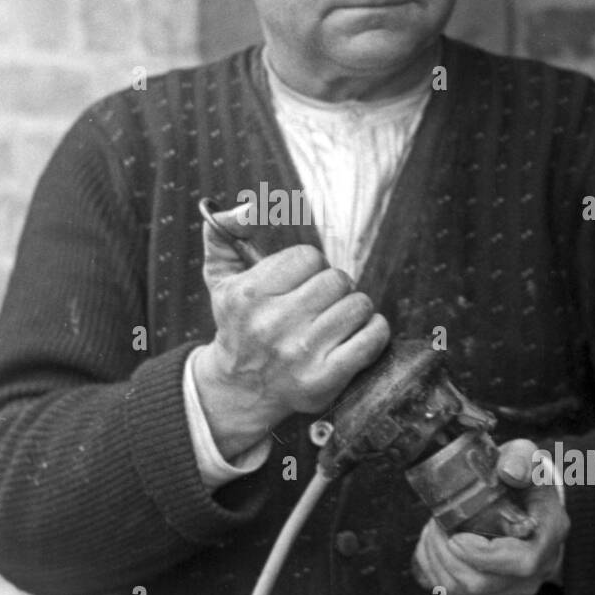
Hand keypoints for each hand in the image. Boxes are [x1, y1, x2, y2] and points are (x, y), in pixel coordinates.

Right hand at [193, 203, 390, 459]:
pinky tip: (353, 335)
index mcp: (248, 295)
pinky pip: (373, 336)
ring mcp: (300, 354)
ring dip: (352, 309)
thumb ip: (225, 231)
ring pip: (358, 305)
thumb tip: (251, 206)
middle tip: (318, 303)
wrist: (240, 388)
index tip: (297, 283)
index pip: (309, 257)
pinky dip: (372, 331)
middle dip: (332, 288)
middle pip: (337, 279)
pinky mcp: (324, 379)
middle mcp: (271, 325)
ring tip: (332, 321)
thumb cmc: (238, 323)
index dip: (308, 267)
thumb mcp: (221, 276)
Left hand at [412, 439, 568, 594]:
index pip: (522, 562)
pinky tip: (433, 546)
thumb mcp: (526, 457)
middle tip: (435, 523)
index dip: (483, 555)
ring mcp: (514, 590)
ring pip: (463, 592)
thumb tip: (510, 472)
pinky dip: (433, 570)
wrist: (525, 503)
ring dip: (436, 560)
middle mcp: (537, 571)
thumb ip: (521, 458)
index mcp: (549, 534)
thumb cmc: (523, 480)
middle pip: (483, 584)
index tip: (455, 537)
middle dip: (446, 554)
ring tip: (433, 530)